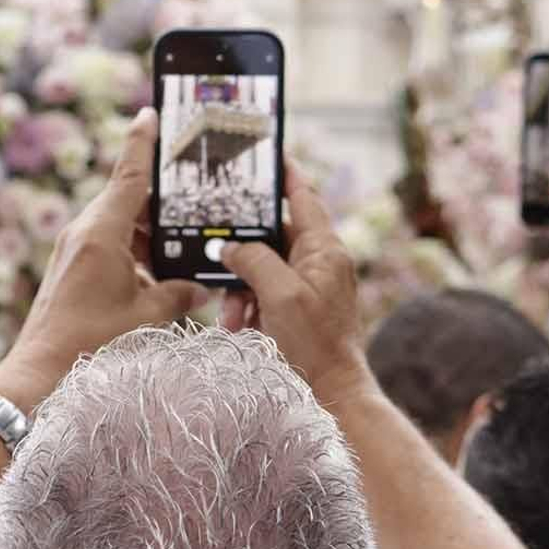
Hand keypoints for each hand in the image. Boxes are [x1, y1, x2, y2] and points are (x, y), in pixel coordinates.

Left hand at [0, 111, 206, 409]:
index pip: (129, 174)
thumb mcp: (146, 316)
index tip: (150, 113)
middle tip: (196, 201)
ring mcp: (74, 250)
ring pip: (121, 226)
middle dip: (163, 204)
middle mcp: (84, 232)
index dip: (143, 142)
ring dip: (151, 235)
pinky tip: (159, 278)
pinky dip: (135, 253)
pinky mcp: (71, 269)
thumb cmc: (91, 342)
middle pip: (130, 200)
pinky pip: (109, 247)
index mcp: (102, 232)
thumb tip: (199, 288)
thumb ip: (178, 295)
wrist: (40, 372)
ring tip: (184, 249)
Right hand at [216, 159, 371, 409]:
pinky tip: (237, 325)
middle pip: (274, 236)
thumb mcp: (280, 295)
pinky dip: (248, 306)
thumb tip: (230, 247)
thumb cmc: (314, 345)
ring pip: (264, 269)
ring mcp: (309, 287)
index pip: (304, 198)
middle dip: (243, 250)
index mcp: (325, 250)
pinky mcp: (298, 310)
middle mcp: (320, 263)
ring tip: (230, 312)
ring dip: (241, 286)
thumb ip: (254, 261)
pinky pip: (266, 295)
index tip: (267, 154)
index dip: (284, 175)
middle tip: (216, 251)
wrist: (331, 394)